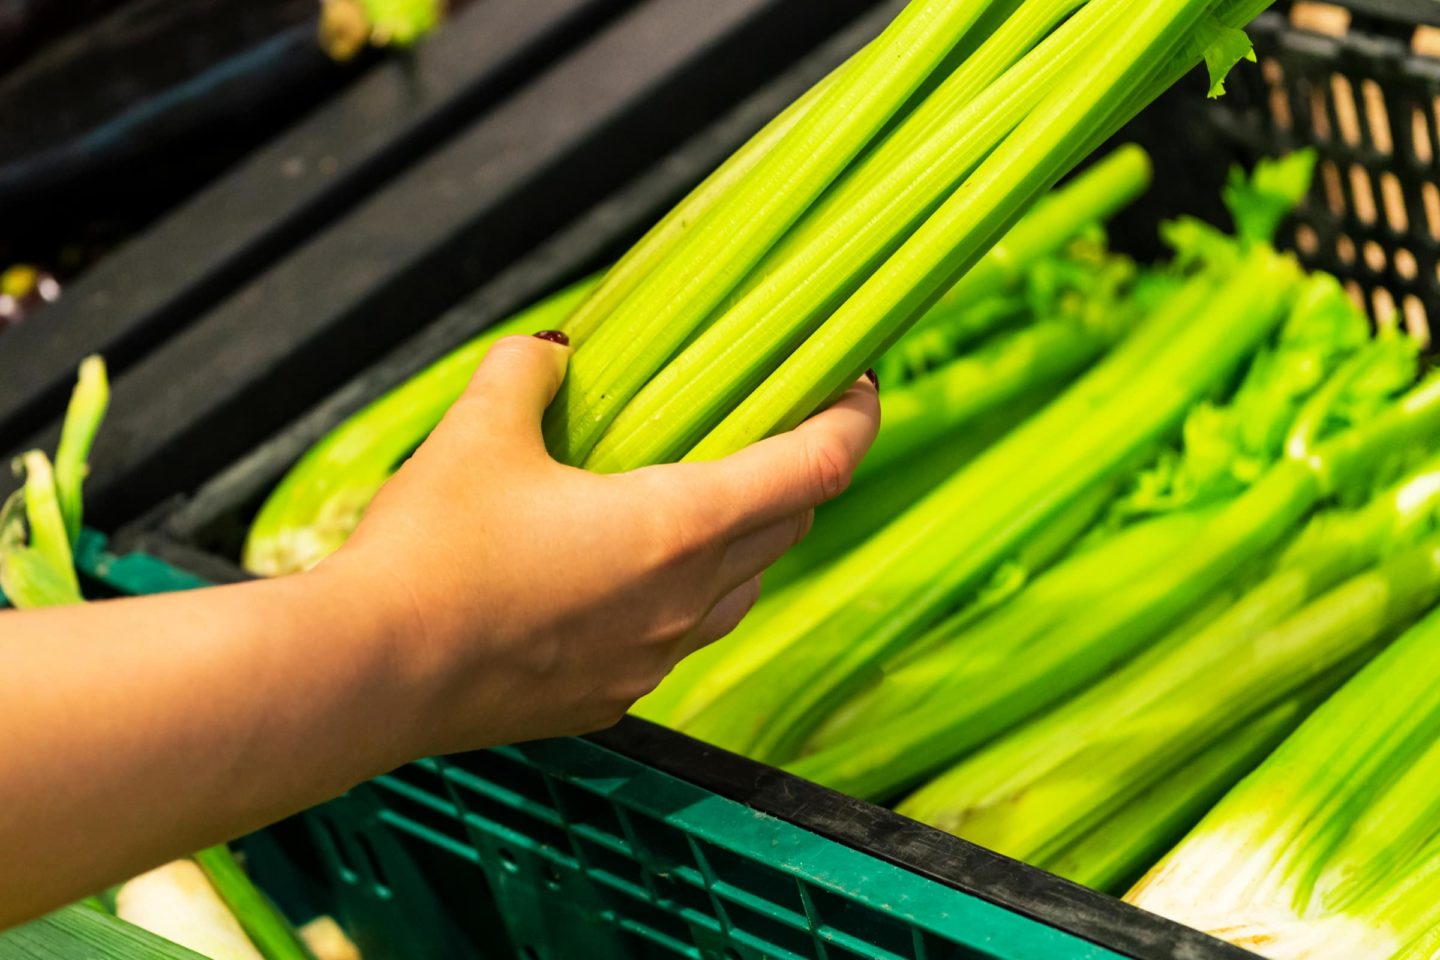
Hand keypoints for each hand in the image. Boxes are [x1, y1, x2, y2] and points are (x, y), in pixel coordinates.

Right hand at [326, 333, 879, 753]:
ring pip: (740, 590)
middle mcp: (684, 601)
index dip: (855, 419)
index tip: (861, 385)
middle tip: (775, 428)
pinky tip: (630, 575)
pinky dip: (687, 595)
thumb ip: (527, 372)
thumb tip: (549, 356)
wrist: (370, 676)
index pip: (815, 467)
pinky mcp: (611, 698)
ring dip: (746, 540)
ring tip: (705, 500)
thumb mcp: (477, 430)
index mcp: (677, 525)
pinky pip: (681, 638)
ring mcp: (652, 659)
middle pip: (789, 528)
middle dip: (799, 474)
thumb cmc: (430, 555)